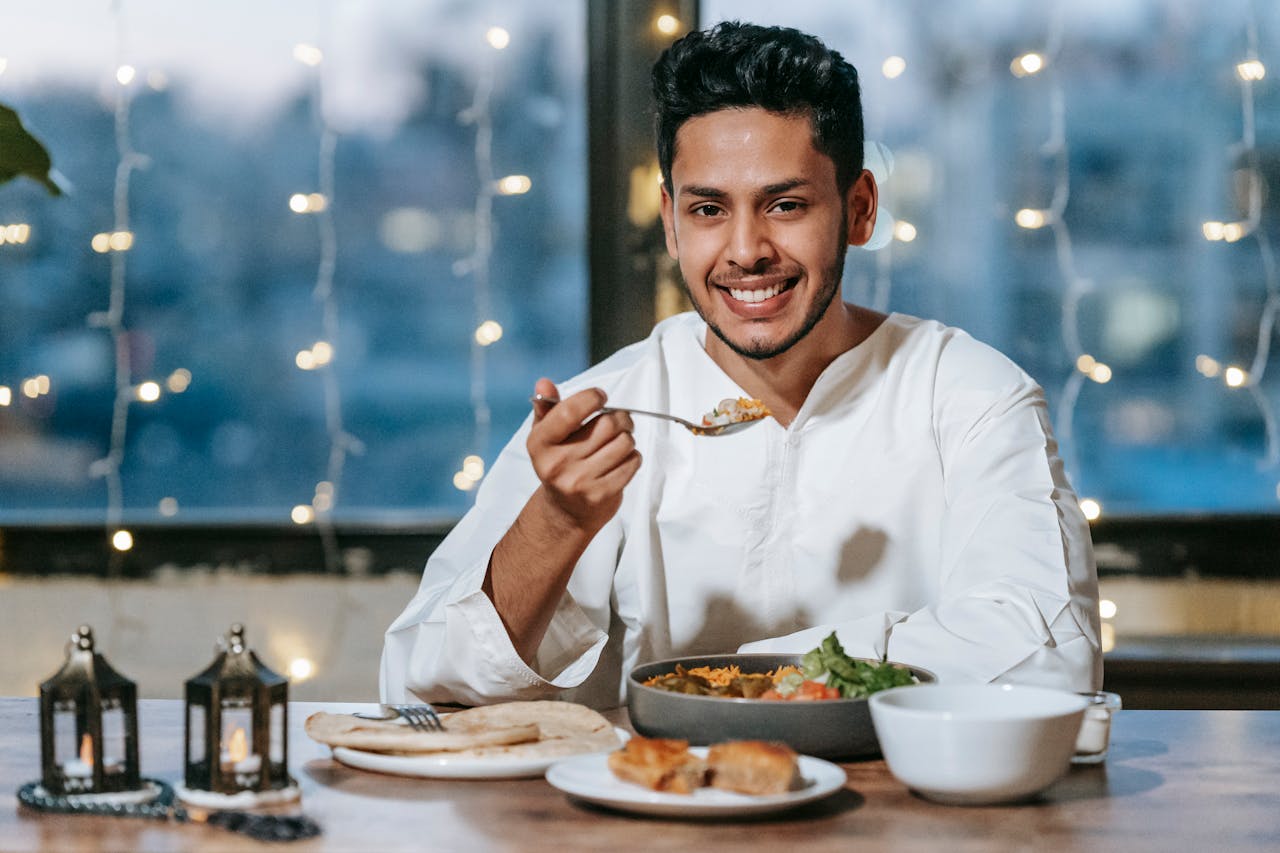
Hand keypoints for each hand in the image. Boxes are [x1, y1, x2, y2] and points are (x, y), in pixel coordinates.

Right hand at [527, 377, 641, 533]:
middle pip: (606, 425)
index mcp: (540, 444)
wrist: (565, 512)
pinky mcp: (601, 495)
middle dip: (620, 418)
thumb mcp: (546, 436)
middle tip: (619, 420)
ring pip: (624, 443)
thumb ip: (547, 408)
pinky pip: (632, 463)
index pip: (569, 412)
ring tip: (619, 442)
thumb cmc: (559, 465)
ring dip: (627, 438)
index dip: (591, 398)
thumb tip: (544, 383)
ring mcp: (579, 482)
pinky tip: (621, 460)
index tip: (600, 397)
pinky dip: (632, 457)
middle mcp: (557, 464)